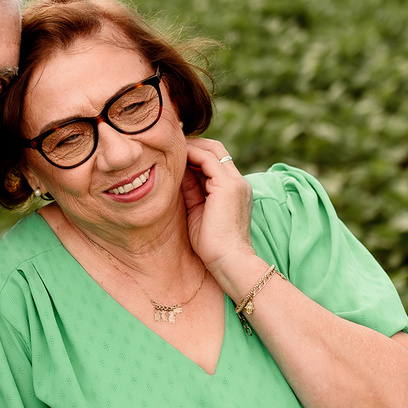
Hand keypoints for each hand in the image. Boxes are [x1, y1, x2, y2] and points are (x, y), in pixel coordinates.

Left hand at [181, 138, 256, 276]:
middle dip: (193, 145)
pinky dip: (191, 155)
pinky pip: (208, 159)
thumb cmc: (211, 245)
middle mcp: (238, 182)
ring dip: (191, 147)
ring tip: (169, 149)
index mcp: (233, 190)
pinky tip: (175, 158)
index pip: (215, 161)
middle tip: (169, 146)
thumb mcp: (197, 211)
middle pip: (216, 150)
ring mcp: (235, 182)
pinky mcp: (228, 186)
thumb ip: (191, 191)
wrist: (229, 262)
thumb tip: (176, 174)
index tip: (172, 156)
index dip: (194, 155)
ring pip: (213, 150)